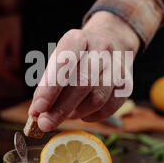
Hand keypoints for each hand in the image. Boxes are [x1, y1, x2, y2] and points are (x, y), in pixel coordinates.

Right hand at [0, 15, 21, 82]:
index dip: (11, 78)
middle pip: (1, 67)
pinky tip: (17, 59)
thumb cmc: (13, 24)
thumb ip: (16, 55)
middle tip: (22, 77)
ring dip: (10, 67)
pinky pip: (2, 55)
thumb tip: (17, 69)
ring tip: (21, 70)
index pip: (2, 71)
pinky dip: (9, 59)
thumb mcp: (17, 40)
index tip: (21, 81)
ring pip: (1, 61)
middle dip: (11, 74)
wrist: (6, 6)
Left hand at [29, 11, 139, 130]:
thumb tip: (37, 113)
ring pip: (97, 98)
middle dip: (61, 108)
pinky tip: (82, 115)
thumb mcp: (58, 60)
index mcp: (78, 38)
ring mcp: (117, 65)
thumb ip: (46, 84)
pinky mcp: (127, 82)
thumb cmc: (76, 58)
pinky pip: (109, 107)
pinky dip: (93, 116)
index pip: (64, 63)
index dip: (50, 88)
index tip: (38, 108)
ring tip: (65, 115)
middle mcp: (101, 48)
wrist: (109, 43)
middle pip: (82, 83)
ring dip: (76, 112)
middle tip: (45, 124)